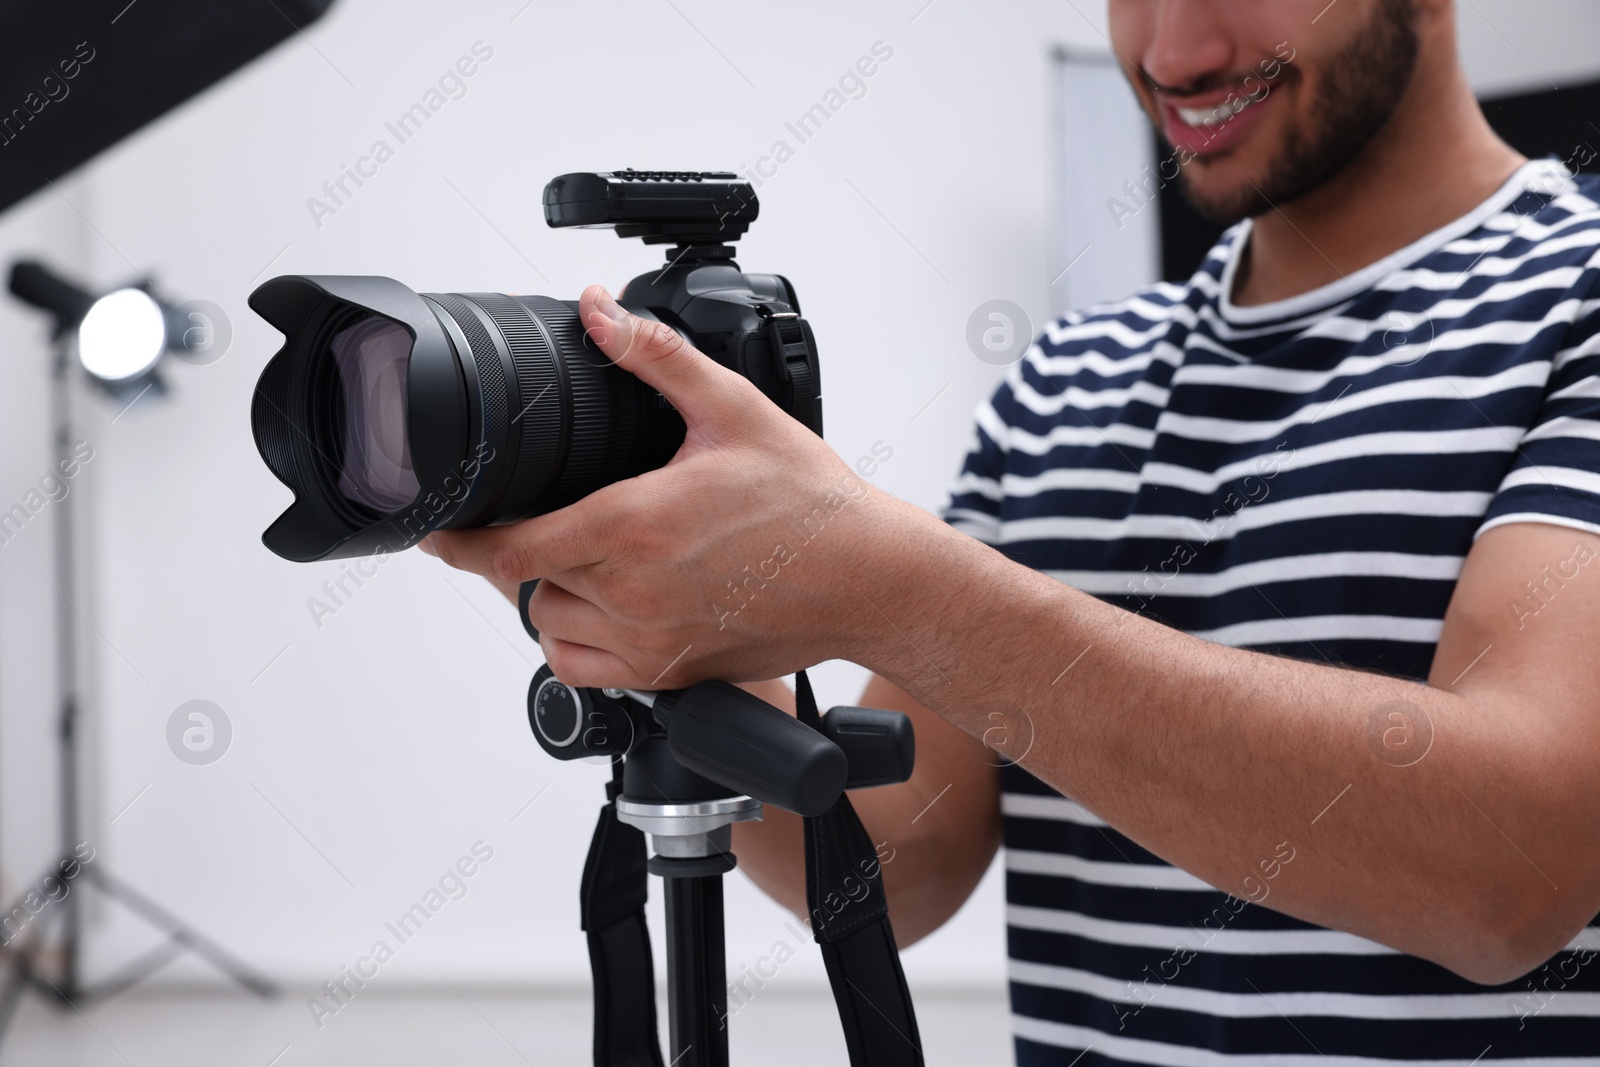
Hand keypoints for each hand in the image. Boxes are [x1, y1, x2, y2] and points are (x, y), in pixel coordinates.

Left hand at [420, 285, 910, 688]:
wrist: (869, 578)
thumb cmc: (811, 504)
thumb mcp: (734, 410)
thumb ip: (655, 358)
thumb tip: (597, 312)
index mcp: (635, 526)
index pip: (508, 550)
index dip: (458, 540)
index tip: (438, 527)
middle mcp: (633, 594)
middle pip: (524, 584)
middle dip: (517, 551)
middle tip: (538, 518)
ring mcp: (651, 643)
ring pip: (549, 628)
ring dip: (547, 593)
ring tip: (579, 555)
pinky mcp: (670, 674)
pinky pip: (585, 669)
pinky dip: (574, 640)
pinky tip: (602, 605)